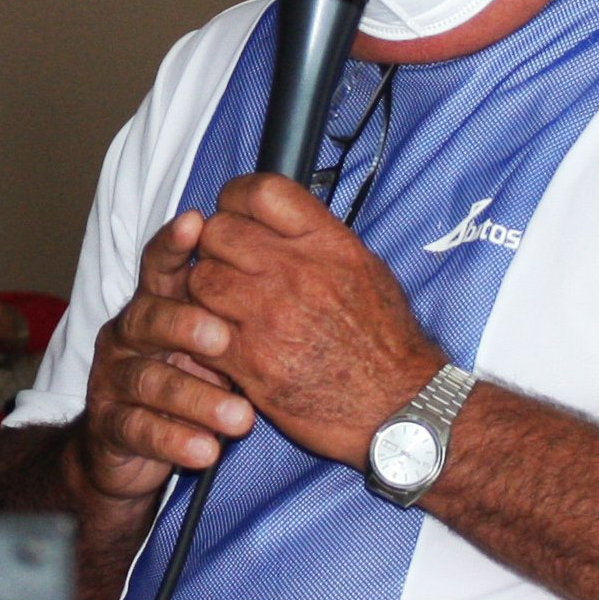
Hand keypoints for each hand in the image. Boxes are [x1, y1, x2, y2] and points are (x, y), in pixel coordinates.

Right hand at [74, 212, 254, 514]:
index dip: (173, 244)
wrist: (127, 451)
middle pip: (146, 316)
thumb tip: (284, 272)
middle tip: (223, 339)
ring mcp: (114, 379)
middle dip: (183, 324)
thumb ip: (231, 313)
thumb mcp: (211, 346)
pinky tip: (207, 450)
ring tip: (240, 418)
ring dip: (196, 398)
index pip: (160, 265)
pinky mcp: (109, 425)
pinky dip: (175, 440)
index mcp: (155, 305)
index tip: (196, 224)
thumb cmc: (188, 383)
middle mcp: (128, 335)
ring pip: (148, 380)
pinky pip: (140, 429)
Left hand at [182, 174, 445, 464]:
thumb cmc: (386, 343)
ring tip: (224, 306)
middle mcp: (297, 272)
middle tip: (226, 266)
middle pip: (218, 232)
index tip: (234, 212)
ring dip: (205, 291)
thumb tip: (276, 220)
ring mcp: (270, 317)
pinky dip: (203, 334)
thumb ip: (317, 238)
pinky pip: (200, 330)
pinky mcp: (250, 361)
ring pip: (201, 279)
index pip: (262, 191)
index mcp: (328, 244)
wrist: (398, 407)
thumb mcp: (365, 269)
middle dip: (216, 247)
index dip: (237, 197)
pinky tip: (222, 339)